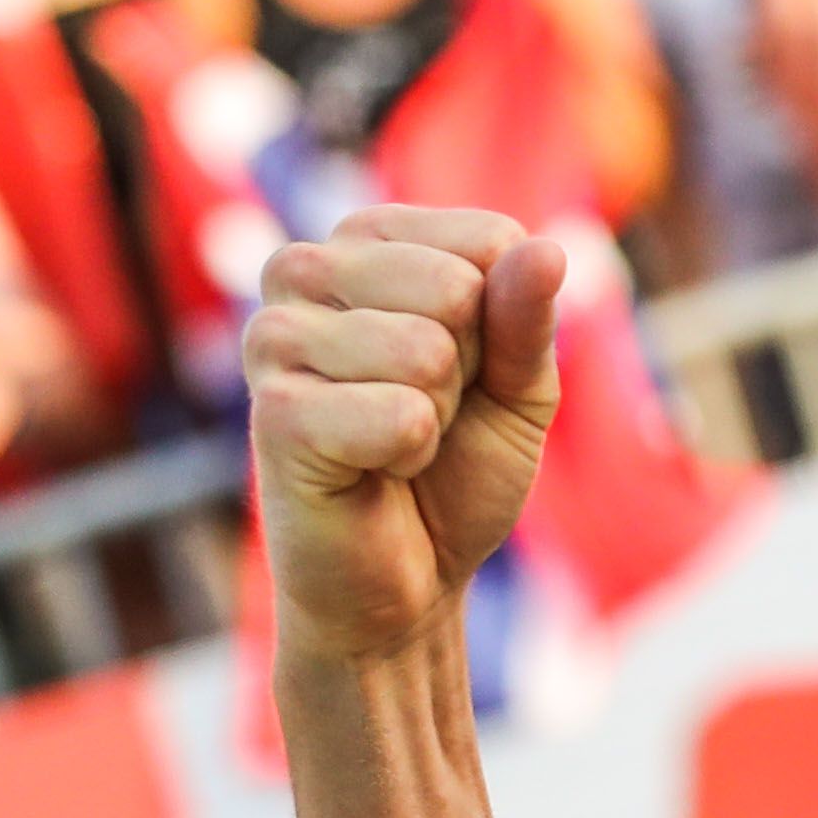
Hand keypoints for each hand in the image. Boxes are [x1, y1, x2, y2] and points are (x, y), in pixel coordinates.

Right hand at [246, 204, 565, 664]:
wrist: (407, 579)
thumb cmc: (458, 468)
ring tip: (397, 440)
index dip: (506, 319)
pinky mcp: (272, 412)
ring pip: (427, 349)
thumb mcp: (521, 386)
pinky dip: (410, 453)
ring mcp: (274, 338)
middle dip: (470, 367)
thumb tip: (545, 248)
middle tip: (427, 410)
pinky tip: (370, 468)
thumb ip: (529, 316)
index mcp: (368, 240)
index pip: (492, 238)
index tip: (465, 368)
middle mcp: (305, 270)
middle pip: (458, 287)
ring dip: (438, 413)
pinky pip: (400, 414)